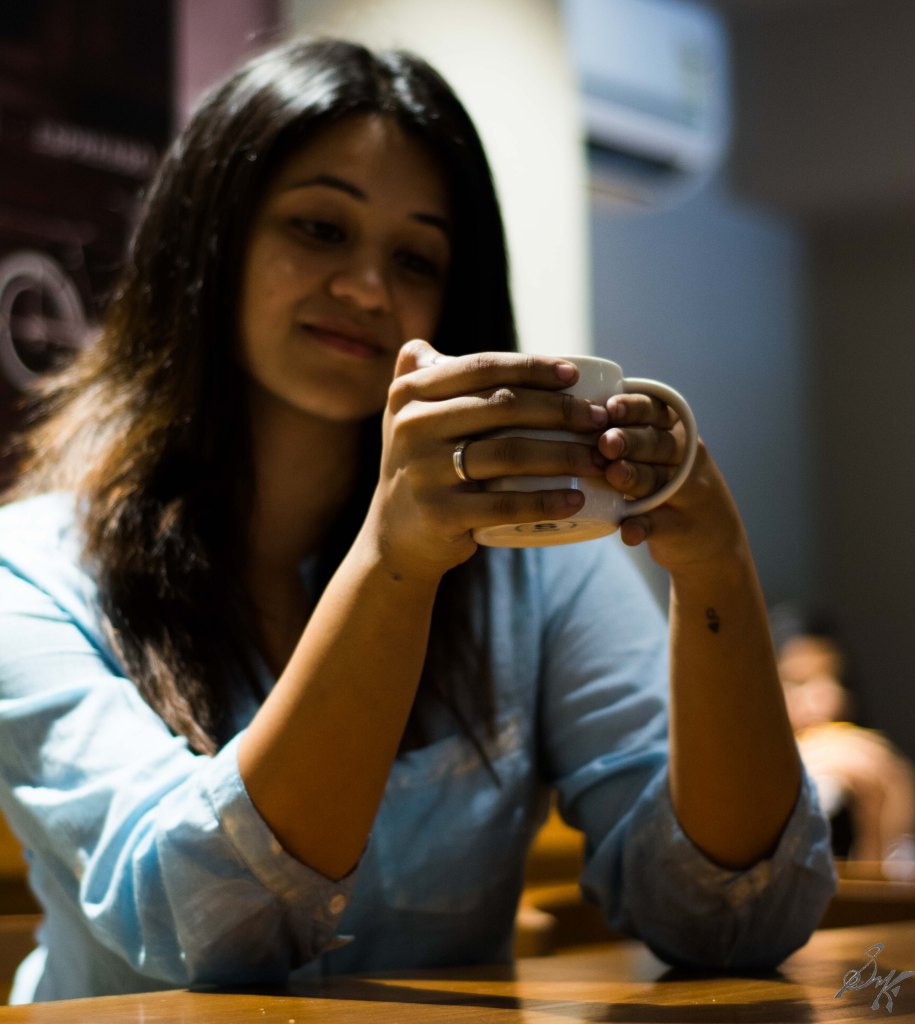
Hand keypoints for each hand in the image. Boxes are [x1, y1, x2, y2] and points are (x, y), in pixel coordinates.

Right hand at [363, 339, 610, 580]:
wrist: (395, 538)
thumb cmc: (421, 466)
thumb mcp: (406, 417)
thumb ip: (418, 375)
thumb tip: (434, 346)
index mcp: (410, 393)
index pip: (482, 368)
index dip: (532, 367)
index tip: (574, 376)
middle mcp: (412, 426)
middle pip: (503, 406)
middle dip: (561, 410)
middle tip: (599, 421)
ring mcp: (424, 471)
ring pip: (510, 453)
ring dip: (565, 455)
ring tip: (598, 459)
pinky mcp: (439, 514)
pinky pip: (504, 505)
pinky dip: (545, 501)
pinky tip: (576, 499)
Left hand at [597, 393, 745, 574]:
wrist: (713, 537)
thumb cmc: (666, 482)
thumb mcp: (659, 451)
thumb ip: (626, 432)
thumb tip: (576, 414)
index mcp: (676, 432)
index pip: (657, 412)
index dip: (634, 408)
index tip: (610, 407)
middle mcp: (686, 459)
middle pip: (658, 445)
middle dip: (630, 441)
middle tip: (605, 442)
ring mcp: (687, 495)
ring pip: (658, 482)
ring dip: (634, 477)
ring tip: (613, 474)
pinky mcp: (681, 528)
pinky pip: (659, 525)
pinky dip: (643, 527)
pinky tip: (628, 531)